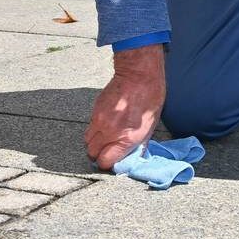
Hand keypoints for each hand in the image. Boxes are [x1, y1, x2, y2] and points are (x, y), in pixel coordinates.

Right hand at [85, 45, 165, 170]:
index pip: (105, 161)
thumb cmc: (150, 99)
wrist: (139, 75)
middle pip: (92, 153)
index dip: (108, 163)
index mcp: (126, 138)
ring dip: (95, 142)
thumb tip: (131, 157)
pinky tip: (106, 123)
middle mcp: (110, 131)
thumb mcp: (150, 127)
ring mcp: (100, 119)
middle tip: (107, 151)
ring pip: (88, 140)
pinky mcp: (95, 109)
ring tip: (105, 138)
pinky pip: (90, 126)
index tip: (112, 161)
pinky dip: (95, 129)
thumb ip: (138, 145)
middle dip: (98, 155)